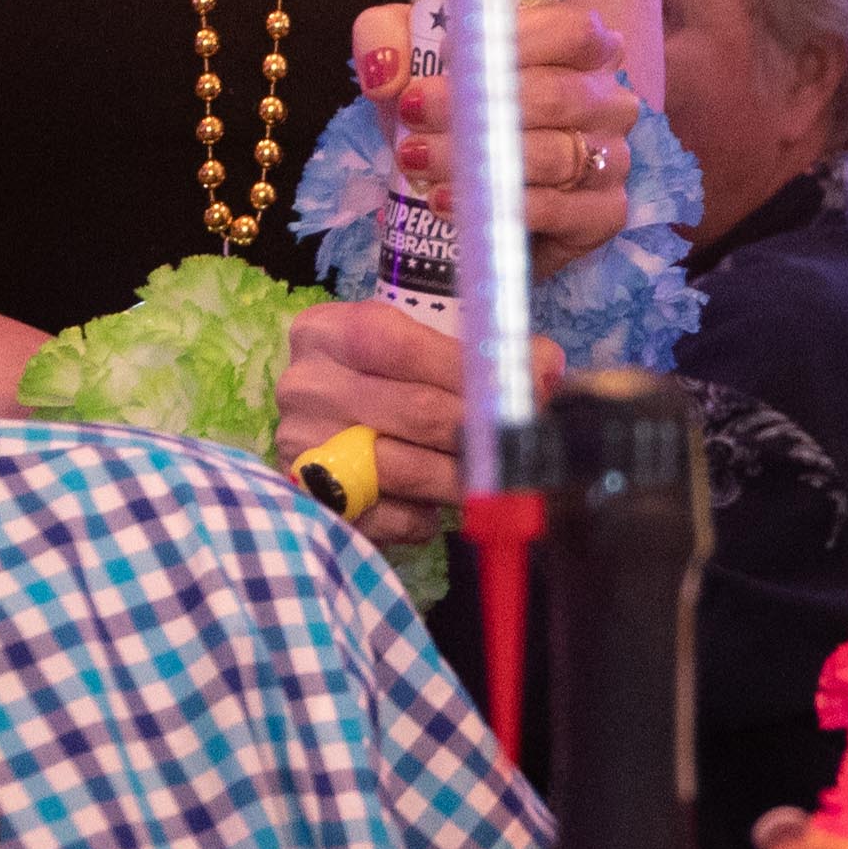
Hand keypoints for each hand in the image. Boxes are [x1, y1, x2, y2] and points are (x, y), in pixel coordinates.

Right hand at [273, 293, 566, 548]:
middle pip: (417, 410)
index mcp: (328, 331)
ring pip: (407, 468)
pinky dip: (425, 517)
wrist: (326, 432)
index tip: (518, 392)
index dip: (470, 372)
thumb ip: (484, 353)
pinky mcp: (313, 502)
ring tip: (490, 478)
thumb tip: (546, 367)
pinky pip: (389, 516)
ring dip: (462, 478)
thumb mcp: (423, 350)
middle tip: (519, 443)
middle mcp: (305, 385)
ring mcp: (301, 446)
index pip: (406, 346)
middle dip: (480, 431)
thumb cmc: (387, 383)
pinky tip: (435, 507)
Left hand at [363, 0, 642, 276]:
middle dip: (480, 103)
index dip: (516, 38)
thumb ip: (386, 40)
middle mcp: (609, 100)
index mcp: (582, 49)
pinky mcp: (603, 214)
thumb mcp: (409, 61)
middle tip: (415, 111)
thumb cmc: (451, 113)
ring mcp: (614, 159)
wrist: (462, 192)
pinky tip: (449, 201)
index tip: (447, 53)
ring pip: (557, 155)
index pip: (574, 30)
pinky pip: (561, 210)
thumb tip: (387, 72)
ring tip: (419, 160)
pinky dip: (502, 205)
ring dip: (481, 159)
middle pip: (560, 95)